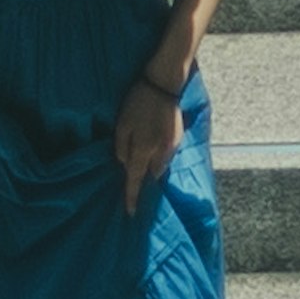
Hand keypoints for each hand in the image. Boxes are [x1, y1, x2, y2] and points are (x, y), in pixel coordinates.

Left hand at [114, 68, 184, 213]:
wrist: (163, 86)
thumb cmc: (137, 102)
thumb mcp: (122, 124)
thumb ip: (122, 147)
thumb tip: (124, 164)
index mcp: (143, 149)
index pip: (135, 179)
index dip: (132, 196)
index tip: (130, 212)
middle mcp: (159, 152)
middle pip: (151, 175)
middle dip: (144, 180)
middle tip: (136, 182)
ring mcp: (171, 146)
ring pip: (160, 166)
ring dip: (152, 167)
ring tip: (145, 161)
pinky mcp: (177, 139)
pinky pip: (166, 156)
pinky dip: (159, 157)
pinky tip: (154, 146)